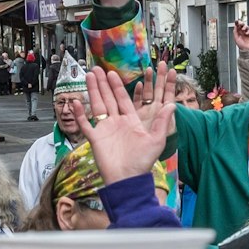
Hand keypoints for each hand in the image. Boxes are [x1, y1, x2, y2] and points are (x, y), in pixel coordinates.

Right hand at [84, 64, 173, 183]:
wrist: (128, 179)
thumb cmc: (143, 162)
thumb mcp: (157, 140)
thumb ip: (163, 122)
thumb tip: (173, 105)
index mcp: (130, 121)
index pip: (122, 99)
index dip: (117, 86)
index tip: (112, 73)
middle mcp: (116, 122)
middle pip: (108, 98)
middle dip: (102, 83)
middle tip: (96, 69)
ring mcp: (105, 130)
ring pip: (97, 106)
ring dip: (92, 91)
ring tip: (87, 76)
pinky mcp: (95, 139)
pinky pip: (85, 124)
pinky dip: (80, 114)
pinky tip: (76, 102)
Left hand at [233, 19, 248, 51]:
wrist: (247, 50)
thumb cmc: (241, 46)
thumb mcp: (236, 38)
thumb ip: (235, 32)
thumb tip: (235, 26)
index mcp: (239, 33)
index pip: (238, 26)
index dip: (237, 23)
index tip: (236, 20)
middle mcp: (243, 32)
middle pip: (242, 25)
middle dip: (241, 23)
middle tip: (240, 23)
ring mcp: (247, 33)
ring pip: (247, 27)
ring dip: (245, 27)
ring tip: (243, 29)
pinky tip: (246, 33)